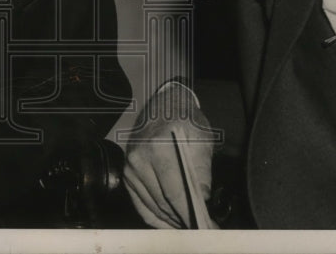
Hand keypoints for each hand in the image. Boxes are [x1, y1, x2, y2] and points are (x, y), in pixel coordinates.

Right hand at [122, 82, 215, 227]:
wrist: (164, 106)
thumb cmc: (185, 121)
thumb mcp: (201, 139)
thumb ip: (202, 169)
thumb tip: (202, 198)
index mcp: (158, 147)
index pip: (175, 192)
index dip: (191, 212)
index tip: (207, 225)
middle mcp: (139, 158)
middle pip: (163, 202)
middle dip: (184, 220)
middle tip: (203, 229)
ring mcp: (130, 168)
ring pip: (152, 207)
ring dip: (171, 221)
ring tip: (189, 226)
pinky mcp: (127, 175)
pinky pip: (141, 205)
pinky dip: (156, 217)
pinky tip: (171, 222)